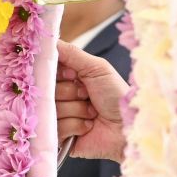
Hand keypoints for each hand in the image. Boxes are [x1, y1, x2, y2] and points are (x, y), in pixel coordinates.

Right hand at [54, 40, 128, 161]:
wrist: (129, 125)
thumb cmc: (116, 94)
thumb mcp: (97, 68)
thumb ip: (71, 53)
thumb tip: (49, 40)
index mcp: (68, 79)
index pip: (46, 71)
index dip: (57, 73)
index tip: (73, 75)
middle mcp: (61, 97)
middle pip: (46, 91)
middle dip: (70, 92)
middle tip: (87, 94)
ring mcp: (59, 118)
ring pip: (51, 109)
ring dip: (76, 110)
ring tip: (92, 112)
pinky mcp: (60, 137)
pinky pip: (56, 128)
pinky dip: (76, 125)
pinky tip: (89, 126)